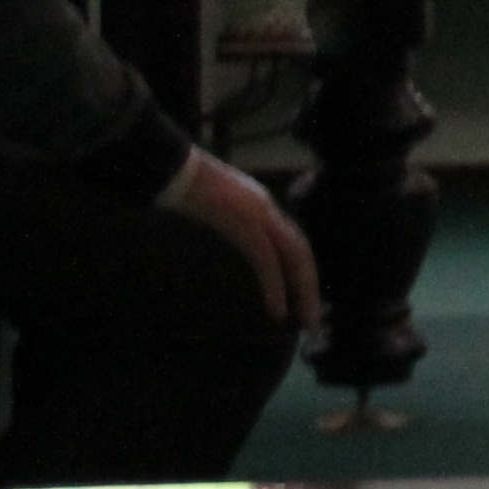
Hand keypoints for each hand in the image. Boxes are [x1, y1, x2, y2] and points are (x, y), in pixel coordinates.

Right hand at [166, 150, 319, 329]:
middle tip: (313, 318)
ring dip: (303, 289)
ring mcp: (260, 215)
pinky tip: (277, 311)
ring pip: (295, 256)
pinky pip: (268, 262)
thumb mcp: (214, 205)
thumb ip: (229, 219)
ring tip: (307, 319)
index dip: (300, 269)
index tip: (303, 294)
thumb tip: (229, 234)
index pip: (292, 241)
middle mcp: (268, 210)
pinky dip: (276, 287)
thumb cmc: (186, 186)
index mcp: (262, 206)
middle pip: (300, 251)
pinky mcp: (247, 225)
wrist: (175, 170)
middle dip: (309, 284)